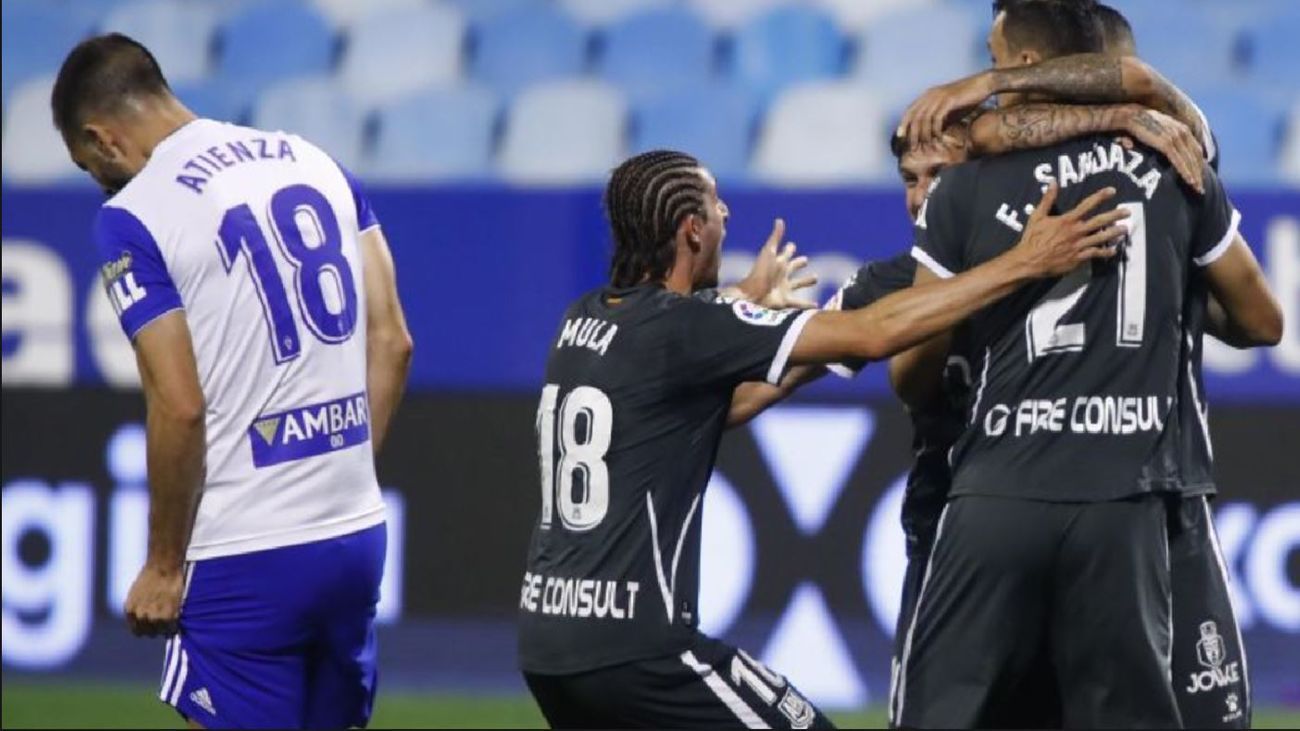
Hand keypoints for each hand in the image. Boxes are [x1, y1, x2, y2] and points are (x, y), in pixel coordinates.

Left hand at [124, 563, 183, 637]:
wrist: (163, 567)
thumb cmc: (151, 575)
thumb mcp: (136, 594)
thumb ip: (138, 607)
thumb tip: (143, 617)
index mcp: (130, 611)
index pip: (137, 631)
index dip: (146, 628)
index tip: (153, 625)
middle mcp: (140, 617)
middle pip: (148, 633)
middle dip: (155, 628)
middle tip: (163, 622)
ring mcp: (154, 617)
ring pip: (160, 632)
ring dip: (165, 627)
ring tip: (171, 619)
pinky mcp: (168, 616)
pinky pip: (171, 628)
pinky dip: (174, 625)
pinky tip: (176, 617)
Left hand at [734, 219, 818, 307]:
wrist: (751, 296)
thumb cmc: (760, 273)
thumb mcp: (769, 253)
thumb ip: (775, 238)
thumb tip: (779, 220)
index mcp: (778, 263)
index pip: (786, 253)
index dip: (789, 249)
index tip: (792, 245)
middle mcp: (781, 275)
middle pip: (792, 267)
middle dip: (799, 263)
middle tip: (806, 260)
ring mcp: (783, 288)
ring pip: (798, 283)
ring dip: (806, 281)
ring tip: (816, 278)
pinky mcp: (785, 301)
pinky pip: (799, 303)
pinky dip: (808, 305)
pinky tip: (817, 305)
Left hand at [899, 72, 994, 149]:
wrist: (982, 85)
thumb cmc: (966, 99)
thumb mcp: (949, 110)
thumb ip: (938, 119)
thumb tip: (930, 135)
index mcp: (928, 95)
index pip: (910, 111)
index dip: (903, 124)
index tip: (900, 137)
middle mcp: (930, 95)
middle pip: (914, 117)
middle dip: (912, 134)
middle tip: (913, 148)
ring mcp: (939, 96)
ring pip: (924, 119)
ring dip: (924, 135)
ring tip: (926, 147)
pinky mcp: (949, 100)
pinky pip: (937, 119)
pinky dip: (936, 131)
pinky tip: (938, 139)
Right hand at [1011, 184, 1128, 277]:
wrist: (1029, 261)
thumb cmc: (1032, 239)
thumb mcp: (1037, 216)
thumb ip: (1047, 199)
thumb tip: (1053, 182)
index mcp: (1067, 220)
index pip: (1087, 205)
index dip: (1101, 196)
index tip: (1112, 191)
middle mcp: (1075, 232)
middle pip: (1099, 221)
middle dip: (1115, 215)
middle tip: (1127, 212)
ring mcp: (1078, 246)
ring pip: (1101, 237)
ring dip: (1114, 233)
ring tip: (1125, 229)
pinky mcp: (1078, 258)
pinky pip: (1095, 254)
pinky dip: (1105, 252)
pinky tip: (1113, 250)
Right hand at [1122, 107, 1203, 193]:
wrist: (1130, 116)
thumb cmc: (1139, 125)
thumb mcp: (1157, 131)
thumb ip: (1164, 140)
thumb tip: (1164, 153)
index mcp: (1182, 129)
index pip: (1195, 150)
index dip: (1198, 164)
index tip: (1199, 177)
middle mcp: (1182, 132)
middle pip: (1195, 156)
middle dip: (1199, 173)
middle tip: (1201, 189)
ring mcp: (1175, 138)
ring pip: (1190, 160)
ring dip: (1195, 175)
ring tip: (1197, 189)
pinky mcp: (1166, 144)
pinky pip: (1179, 161)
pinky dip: (1185, 172)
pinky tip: (1189, 182)